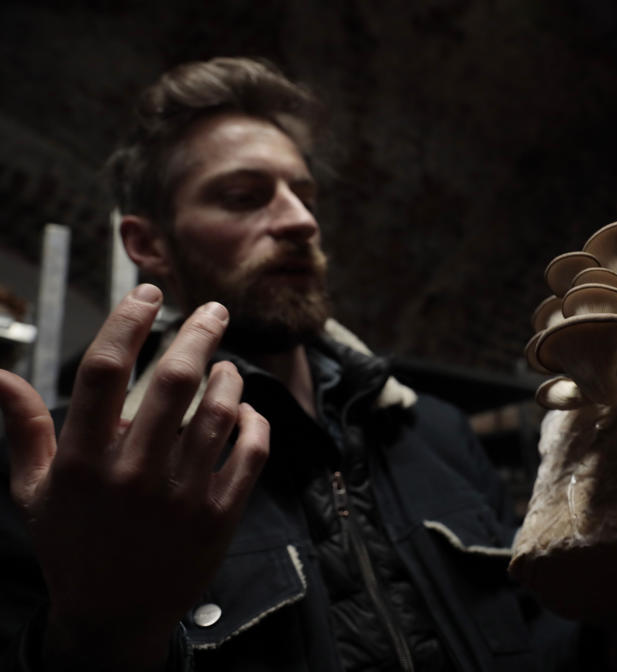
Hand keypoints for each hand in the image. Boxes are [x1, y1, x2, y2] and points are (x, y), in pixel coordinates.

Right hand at [0, 284, 269, 669]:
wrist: (114, 617)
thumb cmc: (72, 544)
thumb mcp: (36, 490)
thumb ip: (24, 428)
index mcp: (83, 462)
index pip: (105, 372)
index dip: (128, 322)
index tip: (148, 294)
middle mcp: (132, 475)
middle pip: (174, 381)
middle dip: (199, 334)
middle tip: (214, 310)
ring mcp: (180, 497)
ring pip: (218, 414)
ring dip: (229, 378)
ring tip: (227, 364)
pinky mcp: (219, 517)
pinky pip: (250, 454)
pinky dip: (254, 423)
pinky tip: (246, 409)